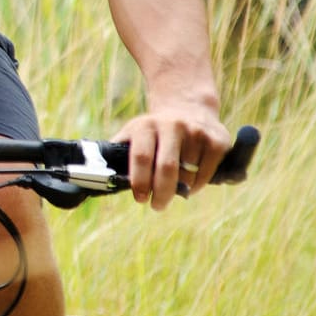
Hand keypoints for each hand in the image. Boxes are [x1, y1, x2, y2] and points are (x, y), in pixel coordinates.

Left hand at [111, 101, 230, 210]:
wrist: (189, 109)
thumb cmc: (153, 133)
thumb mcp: (132, 134)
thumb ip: (118, 154)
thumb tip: (100, 178)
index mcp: (145, 125)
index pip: (141, 157)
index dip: (140, 182)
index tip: (140, 199)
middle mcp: (172, 125)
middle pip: (167, 168)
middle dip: (161, 194)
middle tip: (157, 206)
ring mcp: (196, 132)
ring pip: (188, 175)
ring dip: (180, 189)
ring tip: (175, 187)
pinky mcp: (216, 141)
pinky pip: (205, 175)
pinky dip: (197, 186)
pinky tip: (191, 182)